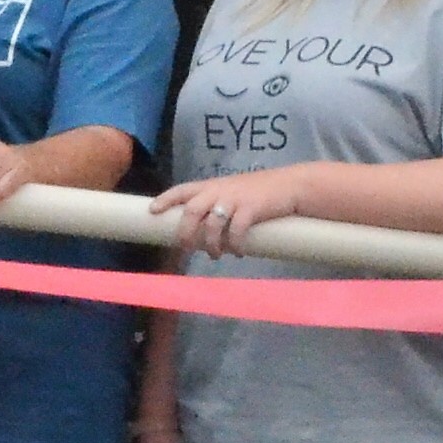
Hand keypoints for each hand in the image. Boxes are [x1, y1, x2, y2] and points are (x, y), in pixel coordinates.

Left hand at [155, 170, 318, 256]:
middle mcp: (219, 191)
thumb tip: (202, 233)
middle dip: (185, 233)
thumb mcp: (232, 192)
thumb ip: (216, 205)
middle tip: (186, 249)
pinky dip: (235, 245)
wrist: (290, 186)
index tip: (153, 211)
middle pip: (191, 211)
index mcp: (211, 186)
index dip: (166, 199)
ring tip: (216, 256)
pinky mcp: (251, 209)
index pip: (182, 190)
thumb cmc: (258, 192)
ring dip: (212, 245)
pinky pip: (236, 231)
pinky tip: (239, 253)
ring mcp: (235, 199)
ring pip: (212, 225)